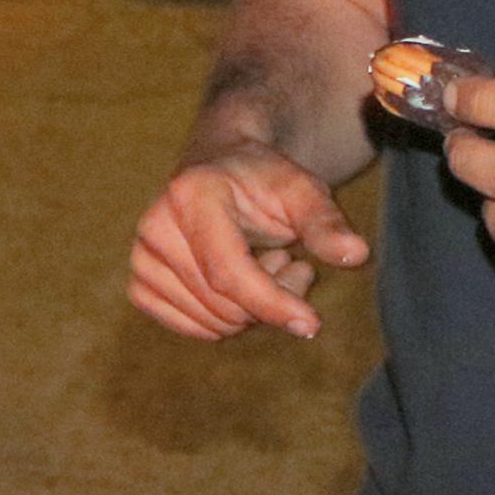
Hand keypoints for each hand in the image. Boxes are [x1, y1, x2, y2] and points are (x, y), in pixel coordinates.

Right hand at [128, 139, 369, 340]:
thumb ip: (326, 222)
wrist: (220, 166)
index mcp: (192, 195)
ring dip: (250, 308)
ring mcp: (142, 257)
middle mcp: (155, 226)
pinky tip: (237, 283)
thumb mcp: (302, 189)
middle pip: (222, 304)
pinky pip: (189, 327)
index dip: (272, 303)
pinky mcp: (139, 283)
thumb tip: (355, 254)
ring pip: (210, 321)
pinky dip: (223, 318)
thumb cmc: (264, 179)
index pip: (228, 271)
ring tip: (264, 264)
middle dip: (271, 300)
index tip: (312, 323)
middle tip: (293, 263)